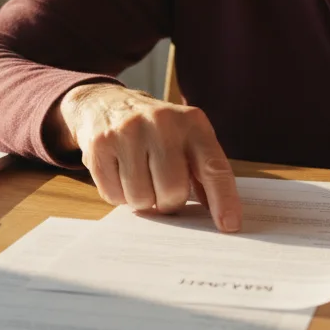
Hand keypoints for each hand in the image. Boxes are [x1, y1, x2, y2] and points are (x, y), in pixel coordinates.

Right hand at [51, 83, 241, 231]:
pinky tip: (119, 173)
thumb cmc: (155, 131)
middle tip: (162, 190)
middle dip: (169, 202)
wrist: (106, 104)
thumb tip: (224, 216)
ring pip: (141, 198)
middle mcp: (162, 122)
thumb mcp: (186, 139)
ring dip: (142, 200)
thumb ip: (204, 171)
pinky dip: (119, 195)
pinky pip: (114, 195)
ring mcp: (128, 131)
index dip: (223, 199)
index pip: (213, 167)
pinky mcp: (100, 144)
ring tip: (139, 178)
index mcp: (192, 123)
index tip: (229, 225)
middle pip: (173, 190)